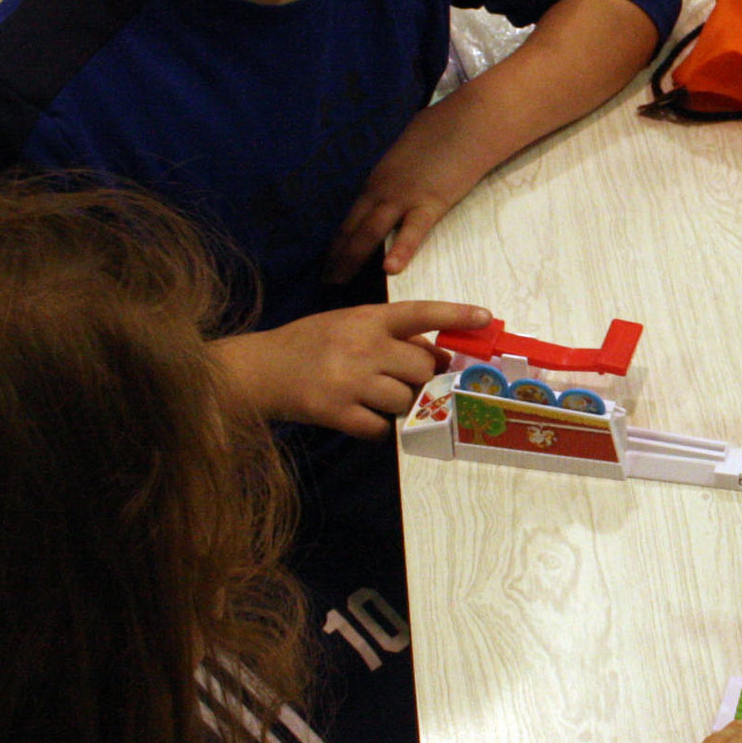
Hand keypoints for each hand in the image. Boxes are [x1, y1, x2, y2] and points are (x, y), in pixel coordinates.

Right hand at [213, 300, 488, 436]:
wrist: (255, 371)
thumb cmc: (306, 345)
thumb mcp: (345, 324)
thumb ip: (387, 334)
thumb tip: (436, 356)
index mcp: (366, 319)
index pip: (420, 313)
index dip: (456, 315)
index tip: (486, 318)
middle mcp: (362, 346)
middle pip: (422, 368)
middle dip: (419, 377)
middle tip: (397, 377)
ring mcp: (350, 380)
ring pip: (405, 400)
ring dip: (397, 404)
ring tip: (369, 395)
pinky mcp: (336, 411)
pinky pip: (380, 428)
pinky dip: (374, 427)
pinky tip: (355, 415)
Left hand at [326, 99, 490, 281]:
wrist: (467, 123)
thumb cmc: (442, 131)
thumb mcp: (406, 152)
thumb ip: (397, 174)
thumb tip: (396, 186)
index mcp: (377, 179)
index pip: (351, 217)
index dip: (337, 242)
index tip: (328, 261)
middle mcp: (382, 190)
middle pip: (353, 229)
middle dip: (337, 256)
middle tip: (327, 281)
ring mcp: (403, 197)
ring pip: (369, 232)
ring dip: (351, 258)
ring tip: (340, 281)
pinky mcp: (430, 203)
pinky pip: (412, 231)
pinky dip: (400, 250)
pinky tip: (389, 268)